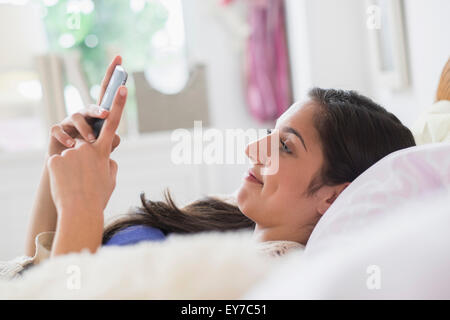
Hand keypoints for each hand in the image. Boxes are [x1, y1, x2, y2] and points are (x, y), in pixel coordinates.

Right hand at [47, 55, 122, 156]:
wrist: (70, 169)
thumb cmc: (90, 155)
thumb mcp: (104, 148)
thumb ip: (112, 141)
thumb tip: (116, 136)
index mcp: (98, 116)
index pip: (106, 92)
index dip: (112, 75)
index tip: (120, 58)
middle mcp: (83, 115)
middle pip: (91, 105)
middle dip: (99, 108)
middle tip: (107, 114)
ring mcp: (68, 122)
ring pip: (75, 117)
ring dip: (85, 129)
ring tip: (91, 140)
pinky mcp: (56, 132)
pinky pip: (58, 130)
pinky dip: (65, 137)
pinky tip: (73, 145)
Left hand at [47, 84, 126, 215]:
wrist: (79, 212)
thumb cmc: (98, 198)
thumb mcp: (110, 180)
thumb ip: (110, 164)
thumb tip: (109, 159)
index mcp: (104, 152)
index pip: (113, 124)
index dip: (118, 105)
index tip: (122, 87)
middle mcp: (88, 148)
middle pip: (84, 145)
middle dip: (83, 157)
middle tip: (84, 176)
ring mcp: (71, 153)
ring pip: (70, 156)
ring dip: (71, 170)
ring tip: (75, 186)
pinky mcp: (55, 159)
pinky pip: (58, 163)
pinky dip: (60, 174)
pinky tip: (64, 186)